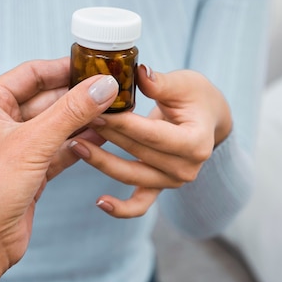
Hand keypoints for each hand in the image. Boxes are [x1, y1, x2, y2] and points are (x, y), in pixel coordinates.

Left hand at [0, 57, 117, 268]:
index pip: (31, 74)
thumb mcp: (33, 143)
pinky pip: (59, 147)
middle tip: (113, 89)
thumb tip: (104, 86)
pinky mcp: (30, 169)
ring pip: (55, 124)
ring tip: (116, 111)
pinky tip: (104, 137)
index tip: (96, 64)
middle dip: (78, 95)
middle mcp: (0, 122)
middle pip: (47, 98)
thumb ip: (71, 111)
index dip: (64, 67)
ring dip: (82, 119)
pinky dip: (79, 143)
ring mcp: (16, 146)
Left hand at [69, 64, 231, 217]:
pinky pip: (139, 205)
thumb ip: (160, 83)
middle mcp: (186, 168)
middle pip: (137, 153)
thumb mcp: (183, 84)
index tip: (94, 108)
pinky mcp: (159, 187)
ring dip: (101, 162)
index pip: (151, 134)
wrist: (207, 119)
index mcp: (195, 142)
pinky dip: (120, 208)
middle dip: (106, 135)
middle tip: (77, 119)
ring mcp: (172, 181)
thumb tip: (138, 73)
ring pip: (131, 176)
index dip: (122, 122)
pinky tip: (99, 202)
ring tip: (74, 144)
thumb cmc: (195, 97)